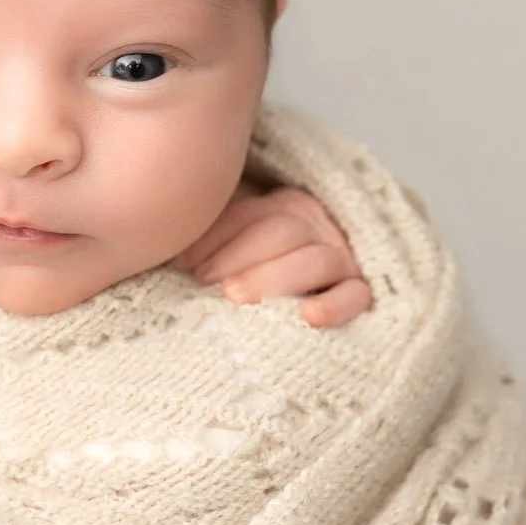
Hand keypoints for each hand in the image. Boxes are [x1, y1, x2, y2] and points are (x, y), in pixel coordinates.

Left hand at [173, 183, 372, 325]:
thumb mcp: (236, 248)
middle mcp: (317, 226)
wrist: (313, 295)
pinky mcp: (361, 290)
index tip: (182, 264)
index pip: (248, 214)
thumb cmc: (258, 273)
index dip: (213, 237)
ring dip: (272, 277)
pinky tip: (309, 317)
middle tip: (203, 282)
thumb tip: (163, 245)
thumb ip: (211, 239)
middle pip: (281, 231)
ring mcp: (342, 258)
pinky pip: (356, 296)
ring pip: (315, 259)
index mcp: (284, 206)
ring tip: (234, 297)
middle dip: (237, 256)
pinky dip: (335, 305)